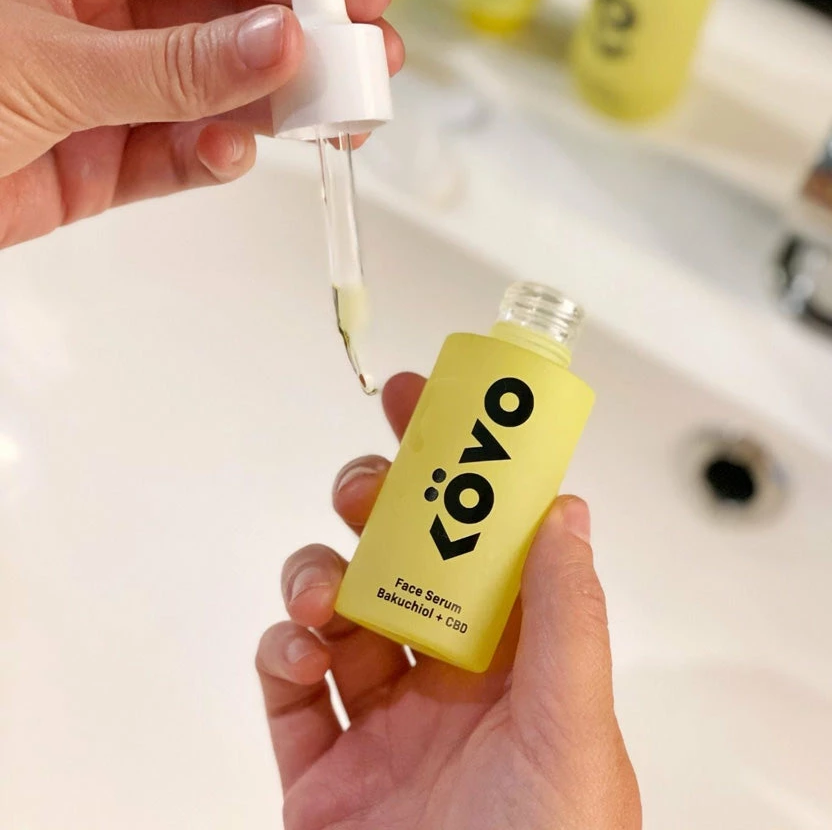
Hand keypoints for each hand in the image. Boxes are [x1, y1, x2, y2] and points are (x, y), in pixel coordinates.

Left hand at [0, 0, 402, 246]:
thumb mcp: (47, 63)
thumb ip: (172, 65)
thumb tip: (275, 43)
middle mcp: (95, 15)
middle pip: (223, 20)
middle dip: (297, 45)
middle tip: (364, 66)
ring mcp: (105, 92)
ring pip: (214, 93)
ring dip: (271, 108)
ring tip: (325, 120)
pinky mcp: (103, 164)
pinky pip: (180, 154)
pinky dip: (213, 158)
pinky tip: (230, 154)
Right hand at [257, 373, 640, 829]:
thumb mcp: (573, 729)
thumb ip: (568, 617)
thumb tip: (566, 509)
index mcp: (518, 662)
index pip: (488, 537)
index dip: (460, 466)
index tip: (425, 402)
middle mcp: (449, 681)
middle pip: (403, 559)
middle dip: (379, 506)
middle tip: (368, 486)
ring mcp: (380, 720)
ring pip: (337, 607)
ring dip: (320, 574)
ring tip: (324, 594)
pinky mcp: (320, 765)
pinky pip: (287, 684)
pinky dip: (279, 651)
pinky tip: (297, 656)